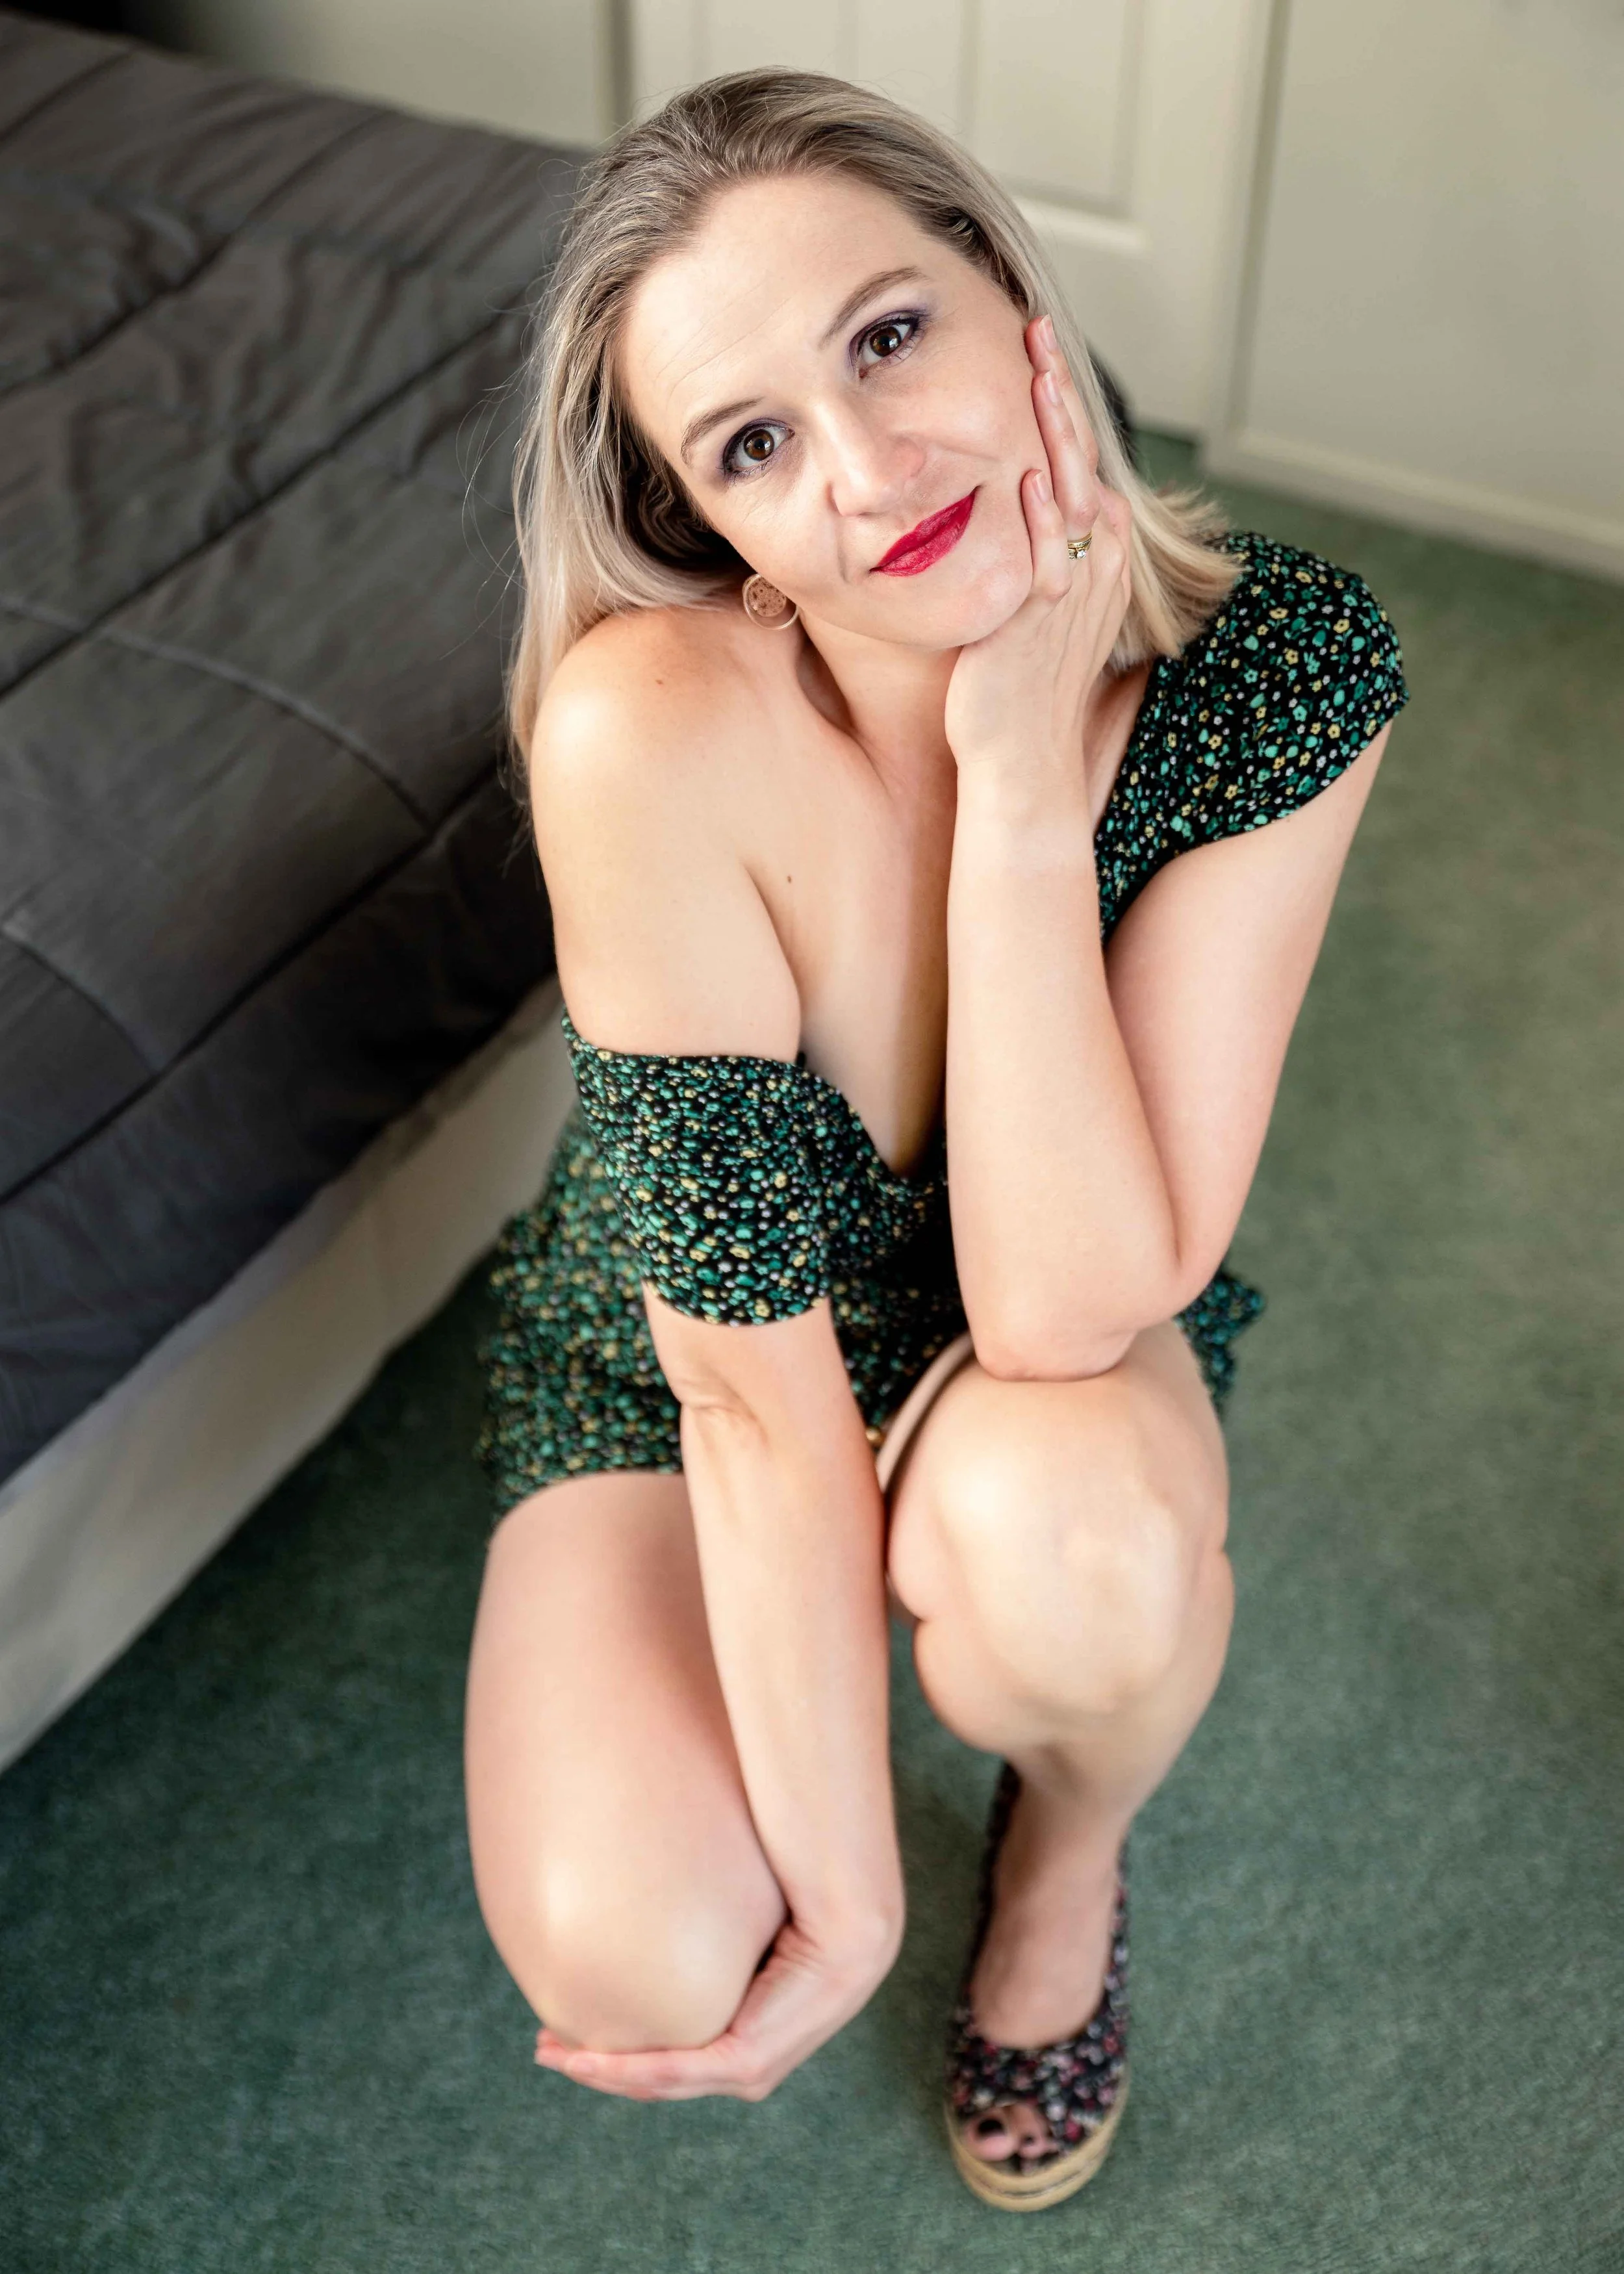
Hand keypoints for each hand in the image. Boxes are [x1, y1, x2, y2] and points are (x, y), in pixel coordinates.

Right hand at [532, 1904, 899, 2104]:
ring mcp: (759, 2062)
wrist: (845, 1887)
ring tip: (551, 2051)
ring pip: (664, 2082)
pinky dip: (627, 2068)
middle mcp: (762, 2052)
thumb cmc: (797, 1872)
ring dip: (603, 2070)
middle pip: (666, 2075)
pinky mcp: (753, 2058)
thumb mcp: (738, 1899)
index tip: (576, 2021)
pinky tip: (586, 2057)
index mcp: (763, 2017)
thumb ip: (703, 1908)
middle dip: (602, 2065)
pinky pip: (678, 2071)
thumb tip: (659, 1865)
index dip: (629, 2042)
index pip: (688, 2047)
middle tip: (548, 2044)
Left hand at [943, 312, 1132, 774]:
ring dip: (1056, 433)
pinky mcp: (1044, 620)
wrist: (1019, 753)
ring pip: (1072, 493)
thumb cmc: (1016, 680)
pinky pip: (1049, 559)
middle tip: (1040, 330)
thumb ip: (1031, 548)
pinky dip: (1043, 519)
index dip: (1060, 400)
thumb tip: (1005, 498)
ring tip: (1040, 374)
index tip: (1039, 348)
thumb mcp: (1031, 600)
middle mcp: (1095, 563)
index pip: (1078, 456)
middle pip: (1081, 457)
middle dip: (1061, 392)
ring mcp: (1074, 590)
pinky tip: (1029, 477)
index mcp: (1096, 552)